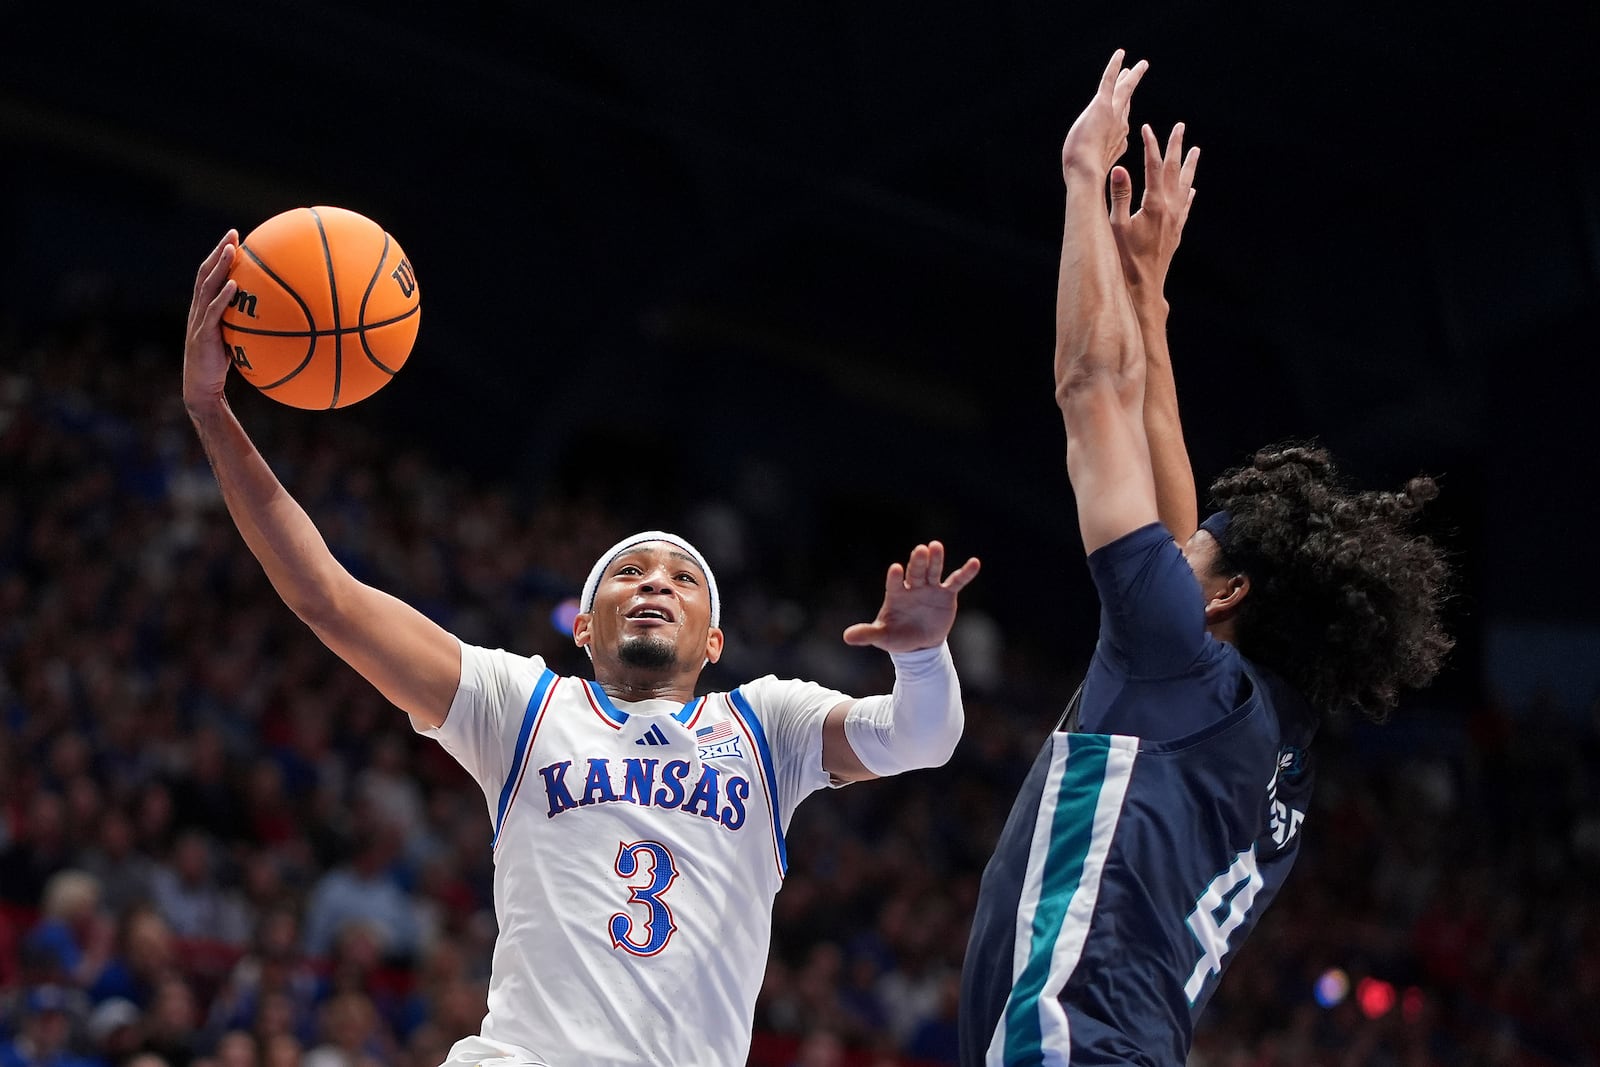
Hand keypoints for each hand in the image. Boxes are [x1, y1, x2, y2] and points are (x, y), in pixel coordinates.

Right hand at [184, 230, 239, 414]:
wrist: (202, 387)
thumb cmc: (221, 365)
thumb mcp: (235, 339)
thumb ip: (246, 324)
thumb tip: (277, 317)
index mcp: (204, 308)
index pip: (210, 275)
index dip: (219, 255)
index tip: (235, 237)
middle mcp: (198, 309)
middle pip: (206, 273)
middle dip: (219, 251)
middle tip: (233, 233)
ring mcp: (199, 321)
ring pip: (207, 287)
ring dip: (219, 267)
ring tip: (232, 249)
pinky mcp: (203, 335)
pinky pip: (213, 312)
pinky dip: (223, 297)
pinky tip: (234, 285)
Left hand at [842, 542, 980, 653]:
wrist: (919, 643)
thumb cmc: (897, 636)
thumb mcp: (883, 637)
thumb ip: (867, 634)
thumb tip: (846, 637)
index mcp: (896, 594)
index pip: (894, 583)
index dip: (895, 577)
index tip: (895, 569)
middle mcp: (913, 587)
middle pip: (915, 572)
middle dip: (917, 562)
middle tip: (921, 549)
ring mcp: (930, 588)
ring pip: (933, 571)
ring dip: (935, 560)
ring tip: (936, 546)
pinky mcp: (946, 594)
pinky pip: (956, 581)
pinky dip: (965, 573)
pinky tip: (975, 562)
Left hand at [1061, 50, 1147, 182]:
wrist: (1085, 172)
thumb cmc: (1084, 175)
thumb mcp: (1095, 166)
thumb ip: (1104, 157)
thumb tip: (1115, 151)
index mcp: (1117, 141)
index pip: (1122, 121)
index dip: (1124, 110)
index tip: (1127, 103)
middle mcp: (1119, 125)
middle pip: (1126, 102)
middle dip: (1130, 88)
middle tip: (1136, 74)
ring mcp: (1113, 114)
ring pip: (1123, 89)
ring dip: (1130, 76)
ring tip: (1139, 66)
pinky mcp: (1102, 105)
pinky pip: (1110, 80)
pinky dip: (1115, 66)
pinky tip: (1120, 54)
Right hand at [1110, 123, 1198, 295]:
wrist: (1143, 287)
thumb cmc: (1124, 259)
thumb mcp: (1116, 226)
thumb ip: (1119, 195)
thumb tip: (1119, 167)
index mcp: (1154, 205)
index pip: (1153, 167)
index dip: (1150, 145)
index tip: (1147, 128)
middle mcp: (1170, 209)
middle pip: (1174, 171)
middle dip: (1176, 146)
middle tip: (1180, 127)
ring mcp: (1176, 220)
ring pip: (1185, 186)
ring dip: (1189, 166)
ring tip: (1195, 150)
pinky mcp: (1176, 232)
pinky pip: (1186, 206)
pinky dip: (1188, 193)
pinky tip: (1191, 188)